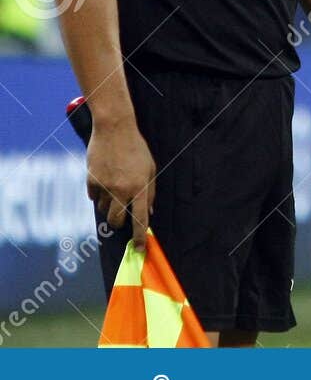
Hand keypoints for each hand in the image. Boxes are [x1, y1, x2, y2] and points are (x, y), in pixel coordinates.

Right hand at [86, 119, 155, 246]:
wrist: (115, 129)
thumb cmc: (136, 149)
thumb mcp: (151, 169)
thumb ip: (150, 192)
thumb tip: (149, 213)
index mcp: (140, 187)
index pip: (140, 219)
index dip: (139, 237)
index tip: (138, 249)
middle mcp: (122, 190)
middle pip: (116, 221)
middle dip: (119, 224)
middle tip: (122, 218)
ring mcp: (105, 186)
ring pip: (104, 210)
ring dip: (109, 206)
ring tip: (115, 188)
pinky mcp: (91, 181)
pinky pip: (93, 197)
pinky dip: (98, 194)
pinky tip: (104, 180)